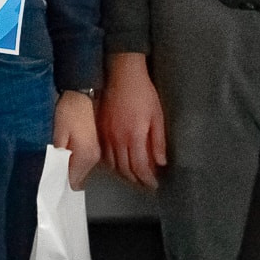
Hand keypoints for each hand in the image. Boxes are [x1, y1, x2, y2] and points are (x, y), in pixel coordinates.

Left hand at [52, 90, 99, 187]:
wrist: (84, 94)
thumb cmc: (69, 111)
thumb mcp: (59, 133)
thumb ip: (58, 156)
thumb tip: (57, 175)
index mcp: (85, 156)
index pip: (73, 182)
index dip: (61, 184)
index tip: (50, 181)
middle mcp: (95, 158)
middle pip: (78, 178)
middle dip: (65, 177)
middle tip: (51, 170)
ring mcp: (98, 153)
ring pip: (82, 171)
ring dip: (71, 169)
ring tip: (59, 161)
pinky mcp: (98, 147)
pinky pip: (85, 162)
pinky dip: (76, 162)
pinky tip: (68, 154)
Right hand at [98, 51, 166, 191]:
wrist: (121, 75)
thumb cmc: (143, 93)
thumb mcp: (157, 116)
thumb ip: (158, 141)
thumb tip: (160, 162)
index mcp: (134, 136)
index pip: (139, 167)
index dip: (146, 179)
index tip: (153, 184)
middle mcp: (117, 139)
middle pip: (124, 169)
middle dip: (135, 180)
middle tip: (144, 184)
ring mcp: (105, 135)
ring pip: (112, 164)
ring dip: (122, 174)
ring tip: (132, 176)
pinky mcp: (99, 129)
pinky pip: (103, 153)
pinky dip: (111, 163)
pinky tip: (117, 163)